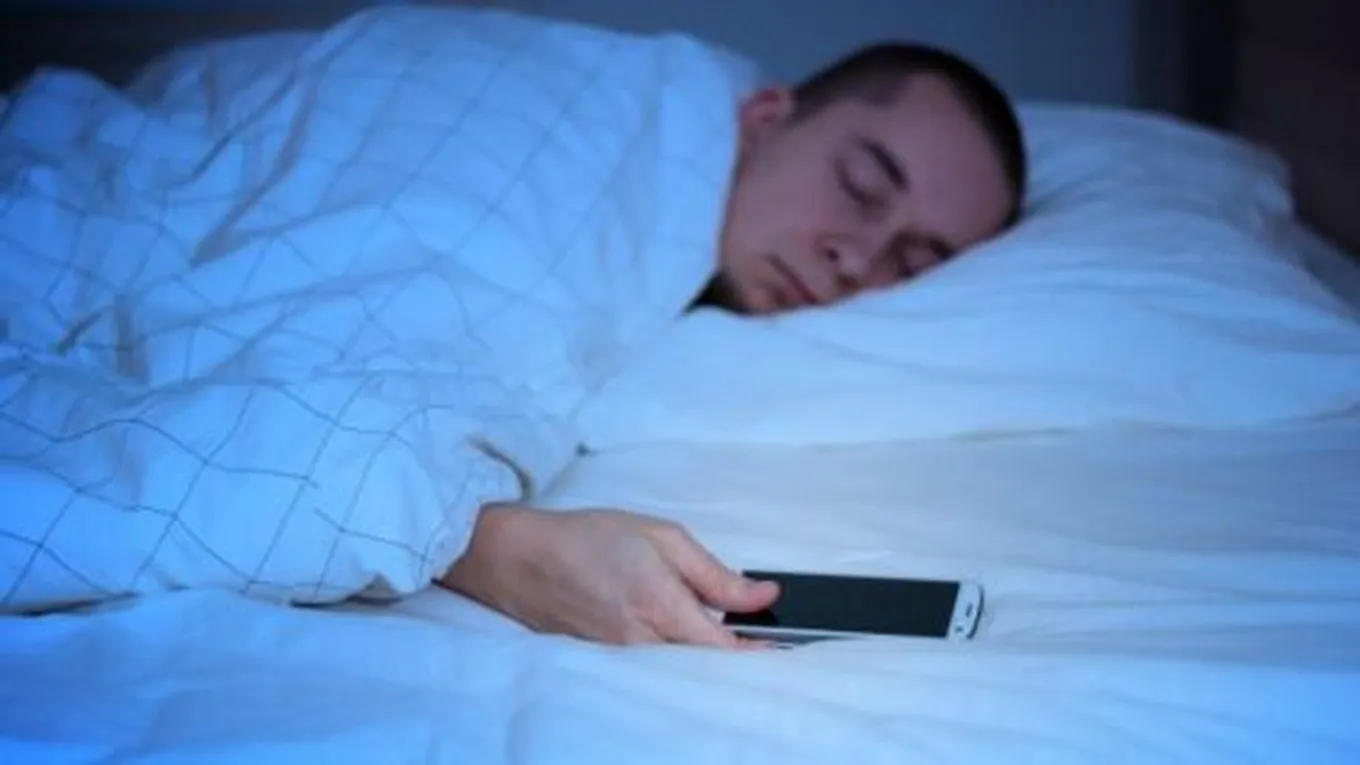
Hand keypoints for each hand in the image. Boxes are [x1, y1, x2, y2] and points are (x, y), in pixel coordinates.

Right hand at [439, 504, 778, 647]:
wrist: (519, 558)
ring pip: (681, 667)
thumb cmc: (586, 538)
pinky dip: (674, 650)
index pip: (723, 649)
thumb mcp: (660, 536)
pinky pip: (654, 664)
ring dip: (703, 651)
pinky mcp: (607, 661)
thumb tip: (761, 594)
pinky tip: (673, 627)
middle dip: (734, 653)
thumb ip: (714, 573)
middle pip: (706, 664)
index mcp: (660, 604)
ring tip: (715, 626)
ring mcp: (622, 657)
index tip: (785, 647)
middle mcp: (641, 640)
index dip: (759, 654)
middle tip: (759, 637)